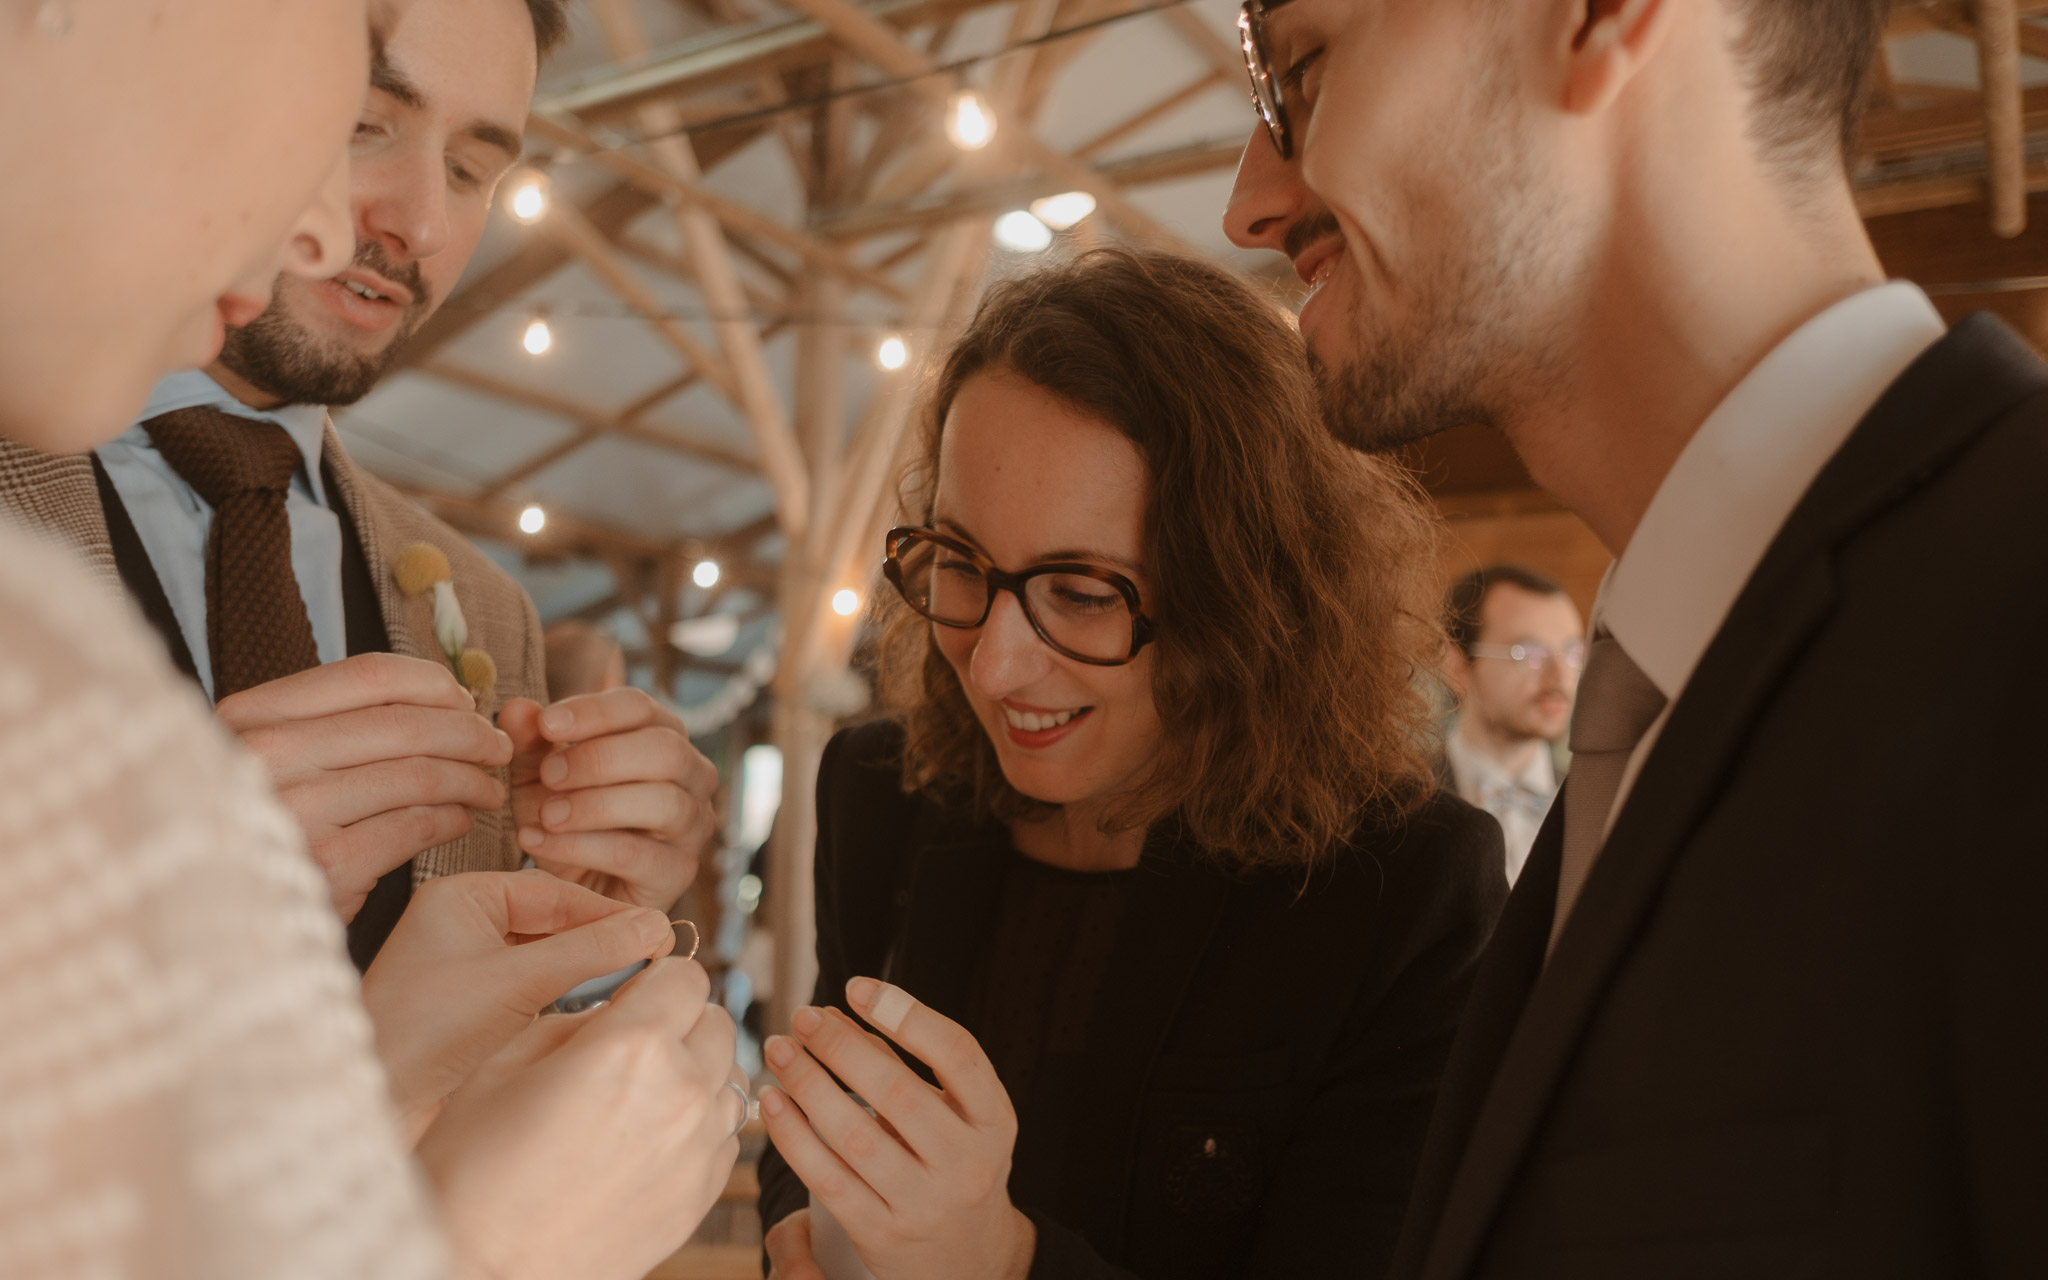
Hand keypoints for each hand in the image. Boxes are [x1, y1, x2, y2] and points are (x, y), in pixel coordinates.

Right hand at [215, 653, 511, 920]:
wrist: (223, 929)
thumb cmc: (262, 833)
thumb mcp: (273, 763)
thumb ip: (334, 725)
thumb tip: (444, 698)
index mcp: (250, 716)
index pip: (369, 676)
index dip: (434, 685)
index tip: (467, 703)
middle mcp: (267, 756)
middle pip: (406, 724)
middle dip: (470, 734)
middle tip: (498, 749)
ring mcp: (296, 811)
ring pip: (421, 774)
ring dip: (471, 779)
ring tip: (489, 789)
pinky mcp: (328, 864)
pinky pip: (418, 826)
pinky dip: (454, 819)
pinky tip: (462, 820)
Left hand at [361, 869, 677, 1142]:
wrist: (373, 1098)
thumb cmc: (422, 1031)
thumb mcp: (517, 982)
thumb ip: (590, 951)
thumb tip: (653, 926)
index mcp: (460, 896)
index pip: (554, 891)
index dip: (608, 912)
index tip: (657, 930)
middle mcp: (461, 922)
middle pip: (552, 919)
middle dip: (599, 938)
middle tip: (654, 954)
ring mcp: (466, 962)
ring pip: (545, 952)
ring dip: (583, 965)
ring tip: (632, 978)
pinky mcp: (472, 1002)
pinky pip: (532, 982)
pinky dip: (562, 989)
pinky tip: (590, 1003)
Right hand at [416, 957, 743, 1279]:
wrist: (481, 1271)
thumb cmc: (476, 1171)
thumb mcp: (507, 1063)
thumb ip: (576, 1021)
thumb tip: (614, 1011)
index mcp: (633, 1044)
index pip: (688, 976)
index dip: (658, 980)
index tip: (637, 996)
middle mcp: (682, 1090)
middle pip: (718, 1022)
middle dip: (681, 1022)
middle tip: (633, 1047)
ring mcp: (700, 1146)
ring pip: (728, 1079)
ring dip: (696, 1075)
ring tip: (638, 1100)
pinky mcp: (702, 1194)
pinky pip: (723, 1135)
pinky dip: (697, 1127)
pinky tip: (645, 1144)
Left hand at [503, 689, 717, 910]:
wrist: (577, 890)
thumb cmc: (567, 820)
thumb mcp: (539, 778)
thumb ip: (530, 743)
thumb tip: (517, 710)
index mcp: (663, 736)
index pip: (641, 707)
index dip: (594, 712)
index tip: (548, 724)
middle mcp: (692, 775)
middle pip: (665, 749)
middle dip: (599, 759)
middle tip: (549, 775)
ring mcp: (693, 824)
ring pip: (662, 801)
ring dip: (595, 805)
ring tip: (547, 815)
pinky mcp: (679, 871)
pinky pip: (635, 853)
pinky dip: (581, 846)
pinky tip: (539, 843)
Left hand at [759, 978, 1036, 1279]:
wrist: (971, 1260)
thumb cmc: (955, 1165)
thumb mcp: (957, 1116)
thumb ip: (904, 1067)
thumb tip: (835, 1016)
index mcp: (995, 1119)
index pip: (957, 1053)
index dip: (905, 1014)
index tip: (856, 987)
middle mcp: (967, 1162)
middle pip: (896, 1091)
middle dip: (840, 1046)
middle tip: (802, 1016)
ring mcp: (925, 1202)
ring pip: (855, 1135)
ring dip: (808, 1083)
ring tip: (779, 1049)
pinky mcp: (882, 1234)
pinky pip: (827, 1177)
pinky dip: (792, 1135)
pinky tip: (772, 1101)